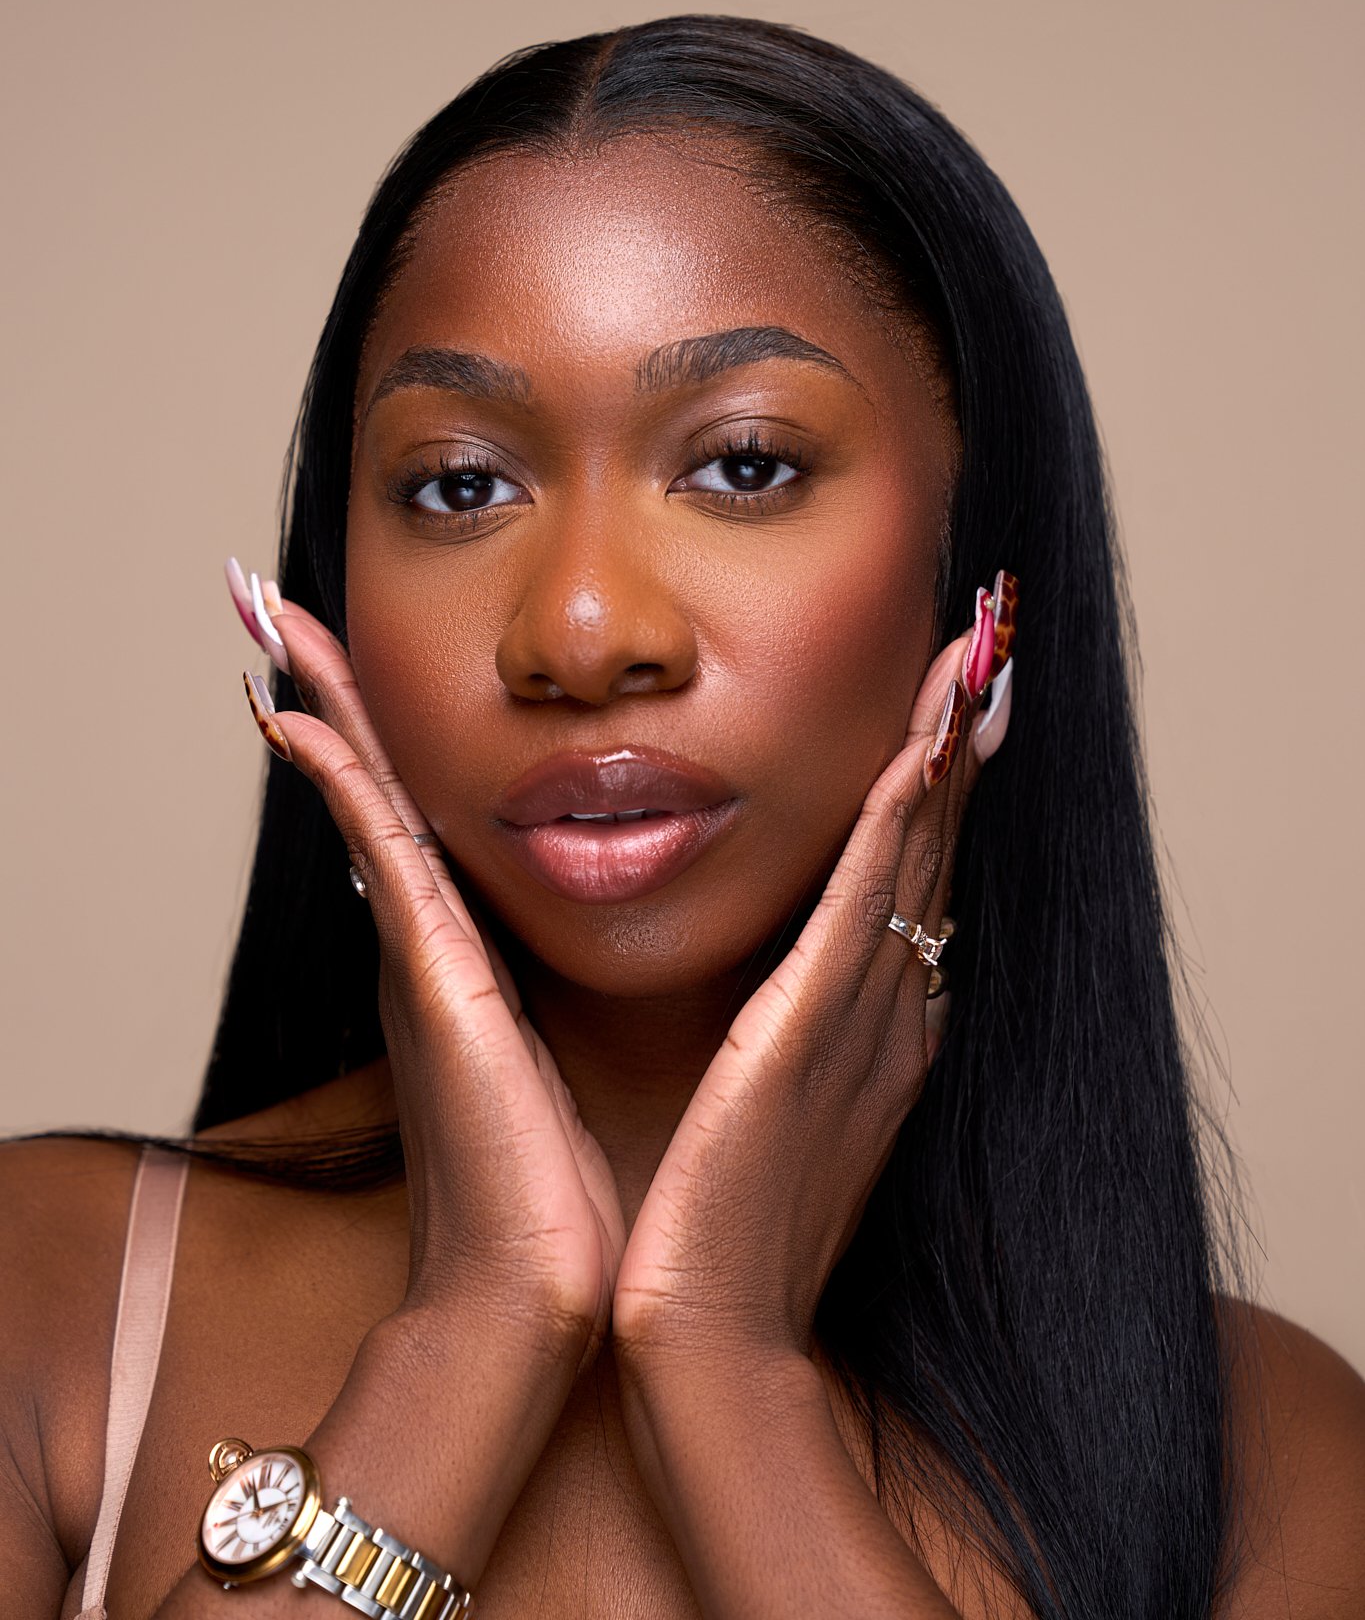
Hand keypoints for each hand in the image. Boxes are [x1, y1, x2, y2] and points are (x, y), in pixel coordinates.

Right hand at [228, 562, 625, 1361]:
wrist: (534, 1286)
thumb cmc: (552, 1177)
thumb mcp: (553, 1053)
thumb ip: (548, 988)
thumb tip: (579, 928)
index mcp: (465, 954)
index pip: (424, 810)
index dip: (382, 729)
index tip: (344, 647)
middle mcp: (427, 942)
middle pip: (381, 784)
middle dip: (332, 692)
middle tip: (271, 597)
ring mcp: (417, 956)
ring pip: (369, 796)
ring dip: (323, 704)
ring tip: (272, 615)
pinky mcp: (428, 980)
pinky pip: (379, 854)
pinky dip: (338, 781)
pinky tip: (293, 718)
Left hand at [612, 578, 1013, 1368]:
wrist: (705, 1325)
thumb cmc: (721, 1223)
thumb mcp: (769, 1106)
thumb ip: (786, 1031)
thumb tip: (786, 974)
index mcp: (872, 1032)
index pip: (911, 887)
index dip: (935, 796)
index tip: (946, 714)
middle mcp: (889, 1015)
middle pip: (931, 857)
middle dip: (956, 754)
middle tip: (982, 656)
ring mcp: (864, 1021)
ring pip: (915, 861)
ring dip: (941, 759)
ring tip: (969, 667)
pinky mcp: (815, 1031)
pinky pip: (869, 904)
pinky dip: (898, 822)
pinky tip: (915, 754)